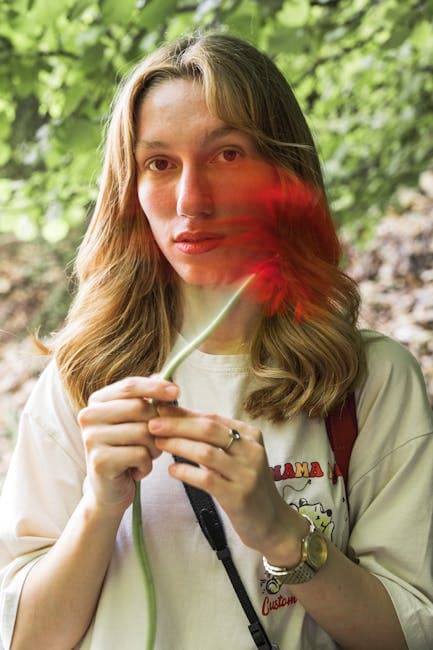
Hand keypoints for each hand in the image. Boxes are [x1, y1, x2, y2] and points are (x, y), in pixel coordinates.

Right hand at [78, 376, 178, 512]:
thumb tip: (164, 376)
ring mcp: (91, 438)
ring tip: (145, 456)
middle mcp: (89, 416)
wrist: (110, 491)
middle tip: (155, 441)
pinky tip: (137, 471)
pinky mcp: (99, 460)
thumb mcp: (137, 421)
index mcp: (97, 401)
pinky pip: (140, 454)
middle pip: (140, 408)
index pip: (130, 386)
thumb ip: (147, 398)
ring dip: (154, 448)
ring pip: (143, 432)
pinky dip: (147, 465)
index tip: (177, 392)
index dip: (155, 387)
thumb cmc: (128, 451)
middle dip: (158, 426)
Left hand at [149, 405, 305, 563]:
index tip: (160, 410)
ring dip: (178, 446)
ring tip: (158, 443)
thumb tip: (176, 418)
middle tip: (152, 423)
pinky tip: (172, 471)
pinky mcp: (239, 496)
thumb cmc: (245, 485)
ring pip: (206, 452)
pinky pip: (207, 479)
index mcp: (250, 435)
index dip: (184, 413)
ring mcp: (247, 473)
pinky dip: (186, 472)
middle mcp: (251, 450)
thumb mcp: (235, 457)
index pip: (212, 417)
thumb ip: (211, 440)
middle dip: (177, 425)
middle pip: (208, 430)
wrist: (272, 522)